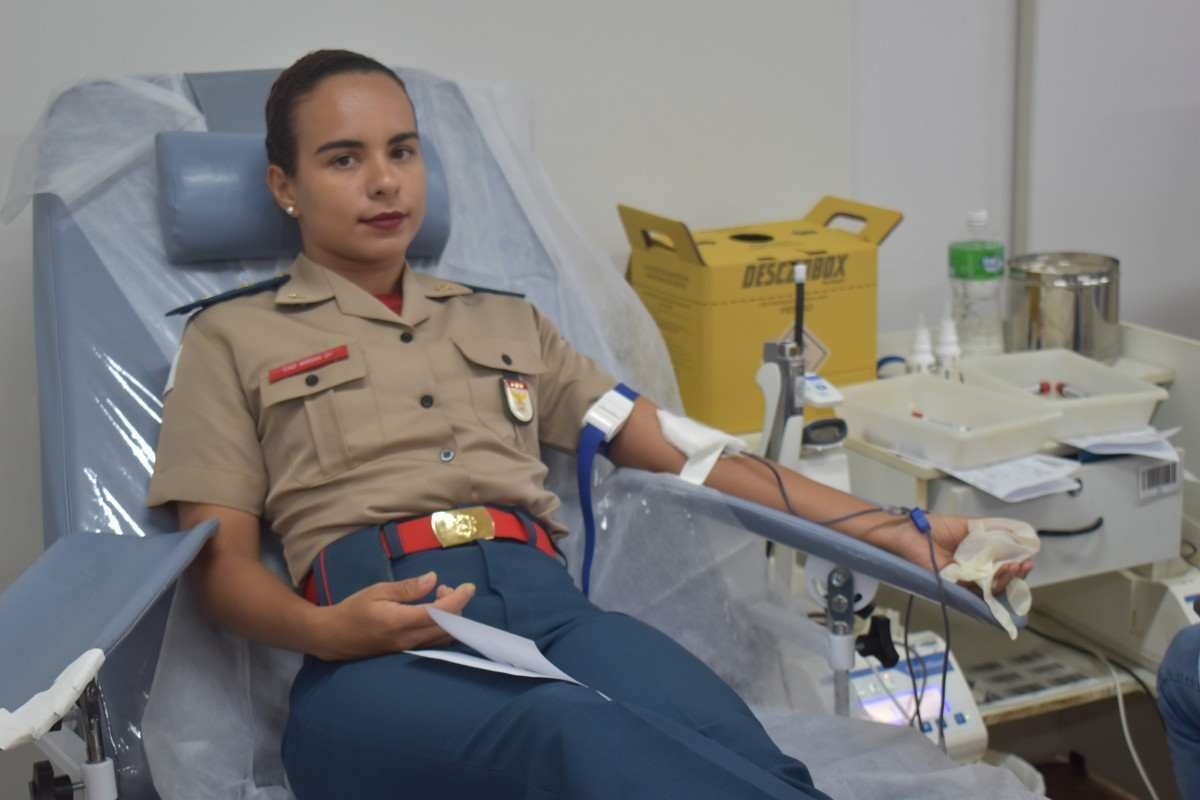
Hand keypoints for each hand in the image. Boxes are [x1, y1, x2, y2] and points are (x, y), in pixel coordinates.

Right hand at [313, 571, 475, 660]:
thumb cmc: (353, 609)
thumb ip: (408, 588)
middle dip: (456, 607)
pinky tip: (433, 613)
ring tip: (438, 598)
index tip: (469, 586)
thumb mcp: (378, 591)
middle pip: (448, 628)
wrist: (333, 636)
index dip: (459, 599)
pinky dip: (443, 627)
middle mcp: (408, 639)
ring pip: (444, 638)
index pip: (440, 613)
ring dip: (451, 618)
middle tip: (444, 588)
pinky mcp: (407, 652)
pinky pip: (434, 643)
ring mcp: (409, 649)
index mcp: (400, 621)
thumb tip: (433, 579)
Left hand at [896, 514, 1032, 594]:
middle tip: (1024, 565)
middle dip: (1016, 575)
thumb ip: (994, 530)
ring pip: (992, 588)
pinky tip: (1001, 571)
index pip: (1002, 568)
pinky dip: (991, 582)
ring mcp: (963, 582)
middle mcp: (971, 573)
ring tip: (1015, 566)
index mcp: (976, 559)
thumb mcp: (969, 526)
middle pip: (1001, 581)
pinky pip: (976, 591)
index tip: (1028, 559)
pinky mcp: (954, 586)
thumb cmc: (934, 528)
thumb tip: (1021, 533)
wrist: (909, 532)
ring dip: (1008, 578)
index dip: (1017, 565)